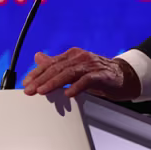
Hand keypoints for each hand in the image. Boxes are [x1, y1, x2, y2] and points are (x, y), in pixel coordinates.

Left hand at [21, 48, 141, 99]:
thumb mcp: (75, 68)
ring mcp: (91, 65)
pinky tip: (68, 94)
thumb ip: (56, 64)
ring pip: (69, 73)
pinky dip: (77, 87)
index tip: (26, 83)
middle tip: (30, 90)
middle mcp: (80, 57)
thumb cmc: (98, 74)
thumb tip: (38, 57)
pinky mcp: (102, 75)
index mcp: (72, 55)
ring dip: (54, 82)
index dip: (37, 73)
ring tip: (43, 91)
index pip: (51, 64)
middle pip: (57, 68)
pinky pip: (87, 80)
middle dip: (41, 79)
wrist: (124, 77)